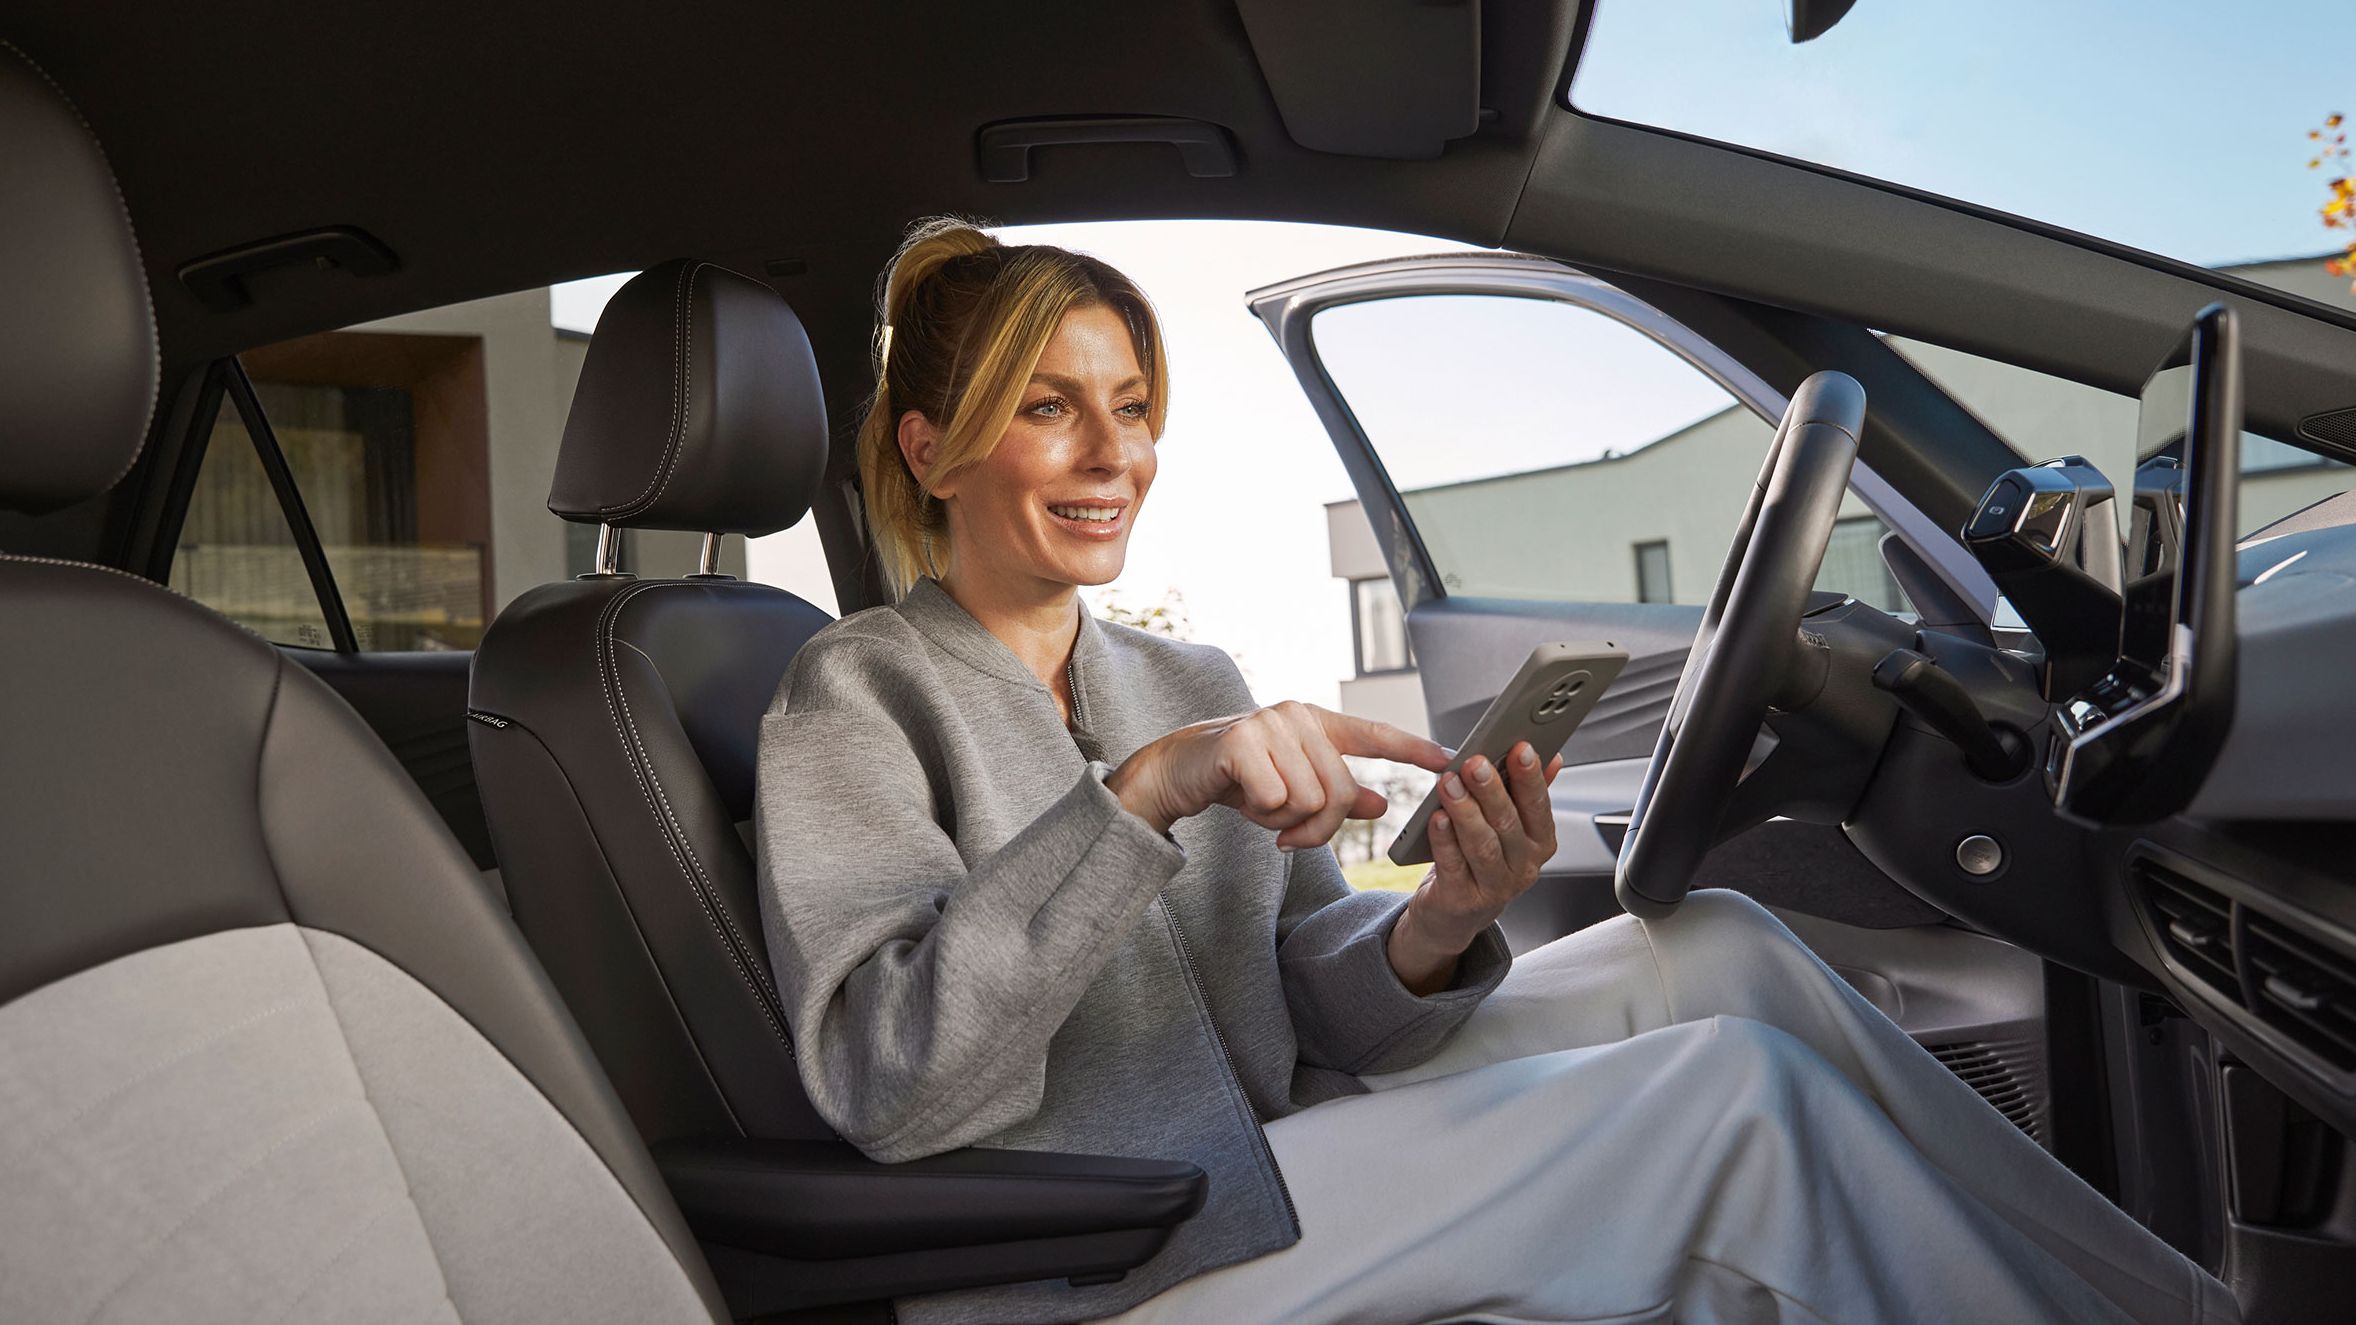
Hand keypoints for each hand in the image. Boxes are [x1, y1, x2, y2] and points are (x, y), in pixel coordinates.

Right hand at [1106, 701, 1451, 848]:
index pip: (1374, 734)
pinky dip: (1260, 814)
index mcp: (1317, 723)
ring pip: (1311, 800)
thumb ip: (1338, 795)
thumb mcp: (1293, 788)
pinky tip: (1242, 800)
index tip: (1449, 761)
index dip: (1414, 749)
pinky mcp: (1242, 742)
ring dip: (1284, 822)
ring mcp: (1270, 724)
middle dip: (1317, 828)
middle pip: (1341, 791)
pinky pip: (1278, 799)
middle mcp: (1298, 716)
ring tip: (1260, 808)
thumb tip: (1381, 804)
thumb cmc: (1240, 779)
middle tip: (1287, 836)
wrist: (1179, 772)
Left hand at [1387, 740, 1563, 992]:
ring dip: (1465, 810)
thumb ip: (1528, 793)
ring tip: (1449, 782)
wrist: (1453, 914)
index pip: (1539, 806)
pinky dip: (1444, 839)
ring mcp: (1495, 887)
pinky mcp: (1462, 899)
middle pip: (1509, 823)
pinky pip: (1453, 864)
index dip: (1530, 777)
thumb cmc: (1481, 861)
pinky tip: (1436, 817)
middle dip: (1491, 789)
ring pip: (1482, 844)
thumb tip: (1553, 757)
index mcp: (1539, 843)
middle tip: (1474, 762)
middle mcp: (1523, 866)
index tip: (1520, 747)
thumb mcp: (1510, 828)